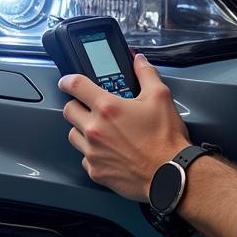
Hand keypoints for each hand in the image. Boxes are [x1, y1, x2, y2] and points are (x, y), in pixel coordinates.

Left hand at [60, 54, 190, 201]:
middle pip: (69, 110)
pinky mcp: (96, 171)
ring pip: (73, 134)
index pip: (75, 86)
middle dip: (77, 106)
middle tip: (89, 108)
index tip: (66, 82)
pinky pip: (84, 158)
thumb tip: (139, 60)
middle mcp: (95, 129)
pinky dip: (91, 153)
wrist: (171, 175)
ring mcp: (93, 152)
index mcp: (107, 108)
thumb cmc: (165, 140)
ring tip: (100, 130)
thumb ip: (146, 74)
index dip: (67, 80)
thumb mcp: (160, 97)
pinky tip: (107, 151)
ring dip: (82, 130)